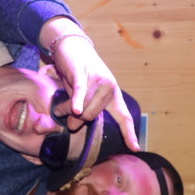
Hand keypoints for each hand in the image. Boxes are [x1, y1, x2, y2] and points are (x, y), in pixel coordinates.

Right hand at [44, 19, 139, 151]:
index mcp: (113, 95)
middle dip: (76, 119)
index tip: (134, 148)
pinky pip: (79, 92)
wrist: (73, 46)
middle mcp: (109, 88)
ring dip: (66, 109)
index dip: (128, 133)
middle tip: (65, 113)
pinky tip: (74, 110)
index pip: (124, 117)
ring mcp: (98, 80)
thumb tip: (73, 125)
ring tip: (60, 106)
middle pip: (90, 116)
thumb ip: (82, 111)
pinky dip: (75, 101)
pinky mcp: (82, 73)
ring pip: (81, 107)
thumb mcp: (84, 94)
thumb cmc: (79, 73)